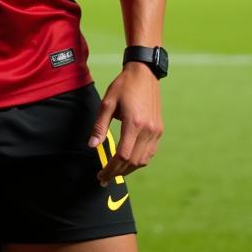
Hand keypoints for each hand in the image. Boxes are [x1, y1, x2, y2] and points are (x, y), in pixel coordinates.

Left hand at [87, 63, 162, 184]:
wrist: (144, 73)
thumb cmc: (123, 86)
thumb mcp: (107, 103)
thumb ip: (100, 126)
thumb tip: (92, 145)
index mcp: (134, 123)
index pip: (122, 155)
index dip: (110, 169)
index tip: (100, 175)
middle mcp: (148, 130)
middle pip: (133, 162)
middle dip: (117, 173)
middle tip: (104, 178)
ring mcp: (156, 131)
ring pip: (143, 160)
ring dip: (128, 169)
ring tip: (114, 171)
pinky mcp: (159, 130)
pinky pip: (150, 153)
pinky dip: (139, 160)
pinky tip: (128, 161)